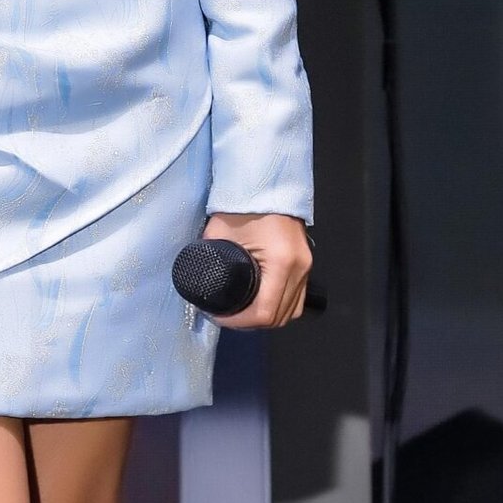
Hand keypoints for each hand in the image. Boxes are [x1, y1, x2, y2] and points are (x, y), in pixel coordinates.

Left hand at [200, 210, 313, 327]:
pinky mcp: (305, 261)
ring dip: (268, 317)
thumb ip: (209, 260)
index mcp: (281, 261)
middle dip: (252, 322)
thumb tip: (196, 281)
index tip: (221, 316)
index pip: (264, 312)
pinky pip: (297, 295)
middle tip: (228, 317)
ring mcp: (306, 265)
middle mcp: (299, 267)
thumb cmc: (244, 202)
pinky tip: (261, 301)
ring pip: (292, 310)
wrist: (265, 180)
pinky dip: (280, 304)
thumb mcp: (220, 234)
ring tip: (243, 312)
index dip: (240, 321)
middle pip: (280, 316)